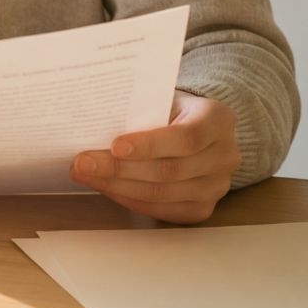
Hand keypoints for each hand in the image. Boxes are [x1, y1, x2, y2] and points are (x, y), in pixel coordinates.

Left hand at [70, 89, 237, 222]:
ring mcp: (217, 187)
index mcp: (218, 119)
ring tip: (86, 175)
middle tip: (82, 163)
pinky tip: (106, 188)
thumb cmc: (171, 108)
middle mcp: (225, 156)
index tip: (114, 145)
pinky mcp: (202, 208)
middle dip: (120, 169)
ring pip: (162, 194)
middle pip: (170, 170)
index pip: (186, 137)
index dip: (149, 144)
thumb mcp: (162, 97)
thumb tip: (92, 122)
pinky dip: (129, 200)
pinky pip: (161, 210)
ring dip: (117, 187)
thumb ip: (140, 109)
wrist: (197, 128)